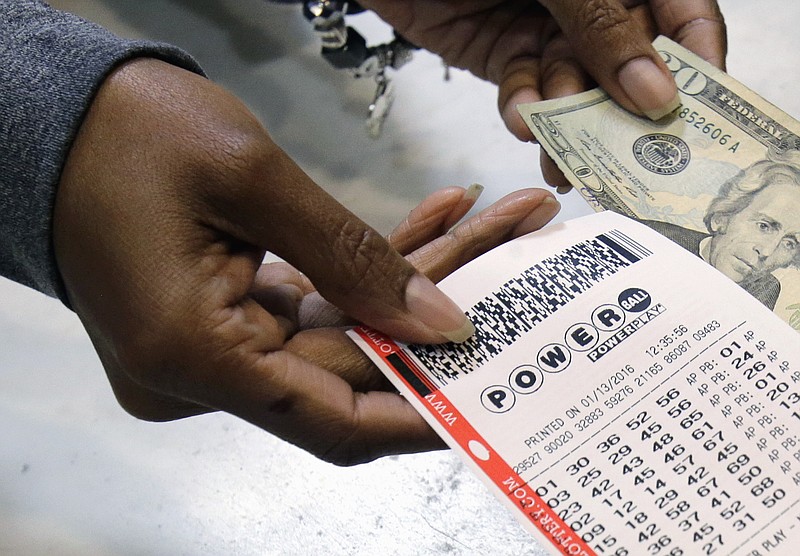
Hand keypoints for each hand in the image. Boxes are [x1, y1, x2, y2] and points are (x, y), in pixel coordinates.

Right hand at [52, 58, 560, 464]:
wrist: (54, 118)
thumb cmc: (127, 134)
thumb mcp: (252, 180)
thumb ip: (352, 259)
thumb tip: (437, 325)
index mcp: (192, 357)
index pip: (334, 422)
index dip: (421, 413)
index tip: (492, 392)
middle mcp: (198, 372)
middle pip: (349, 365)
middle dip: (436, 310)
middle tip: (515, 249)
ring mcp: (210, 348)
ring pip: (340, 331)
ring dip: (410, 278)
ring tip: (491, 220)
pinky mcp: (220, 318)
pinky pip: (312, 306)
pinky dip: (363, 271)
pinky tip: (428, 226)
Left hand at [362, 0, 725, 183]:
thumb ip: (601, 21)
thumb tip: (654, 86)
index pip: (683, 16)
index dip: (697, 66)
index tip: (695, 120)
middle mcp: (594, 2)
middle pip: (631, 65)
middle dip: (626, 115)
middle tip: (628, 163)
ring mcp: (549, 27)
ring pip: (575, 89)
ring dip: (570, 127)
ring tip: (565, 162)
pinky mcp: (504, 51)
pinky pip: (524, 89)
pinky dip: (522, 109)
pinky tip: (520, 121)